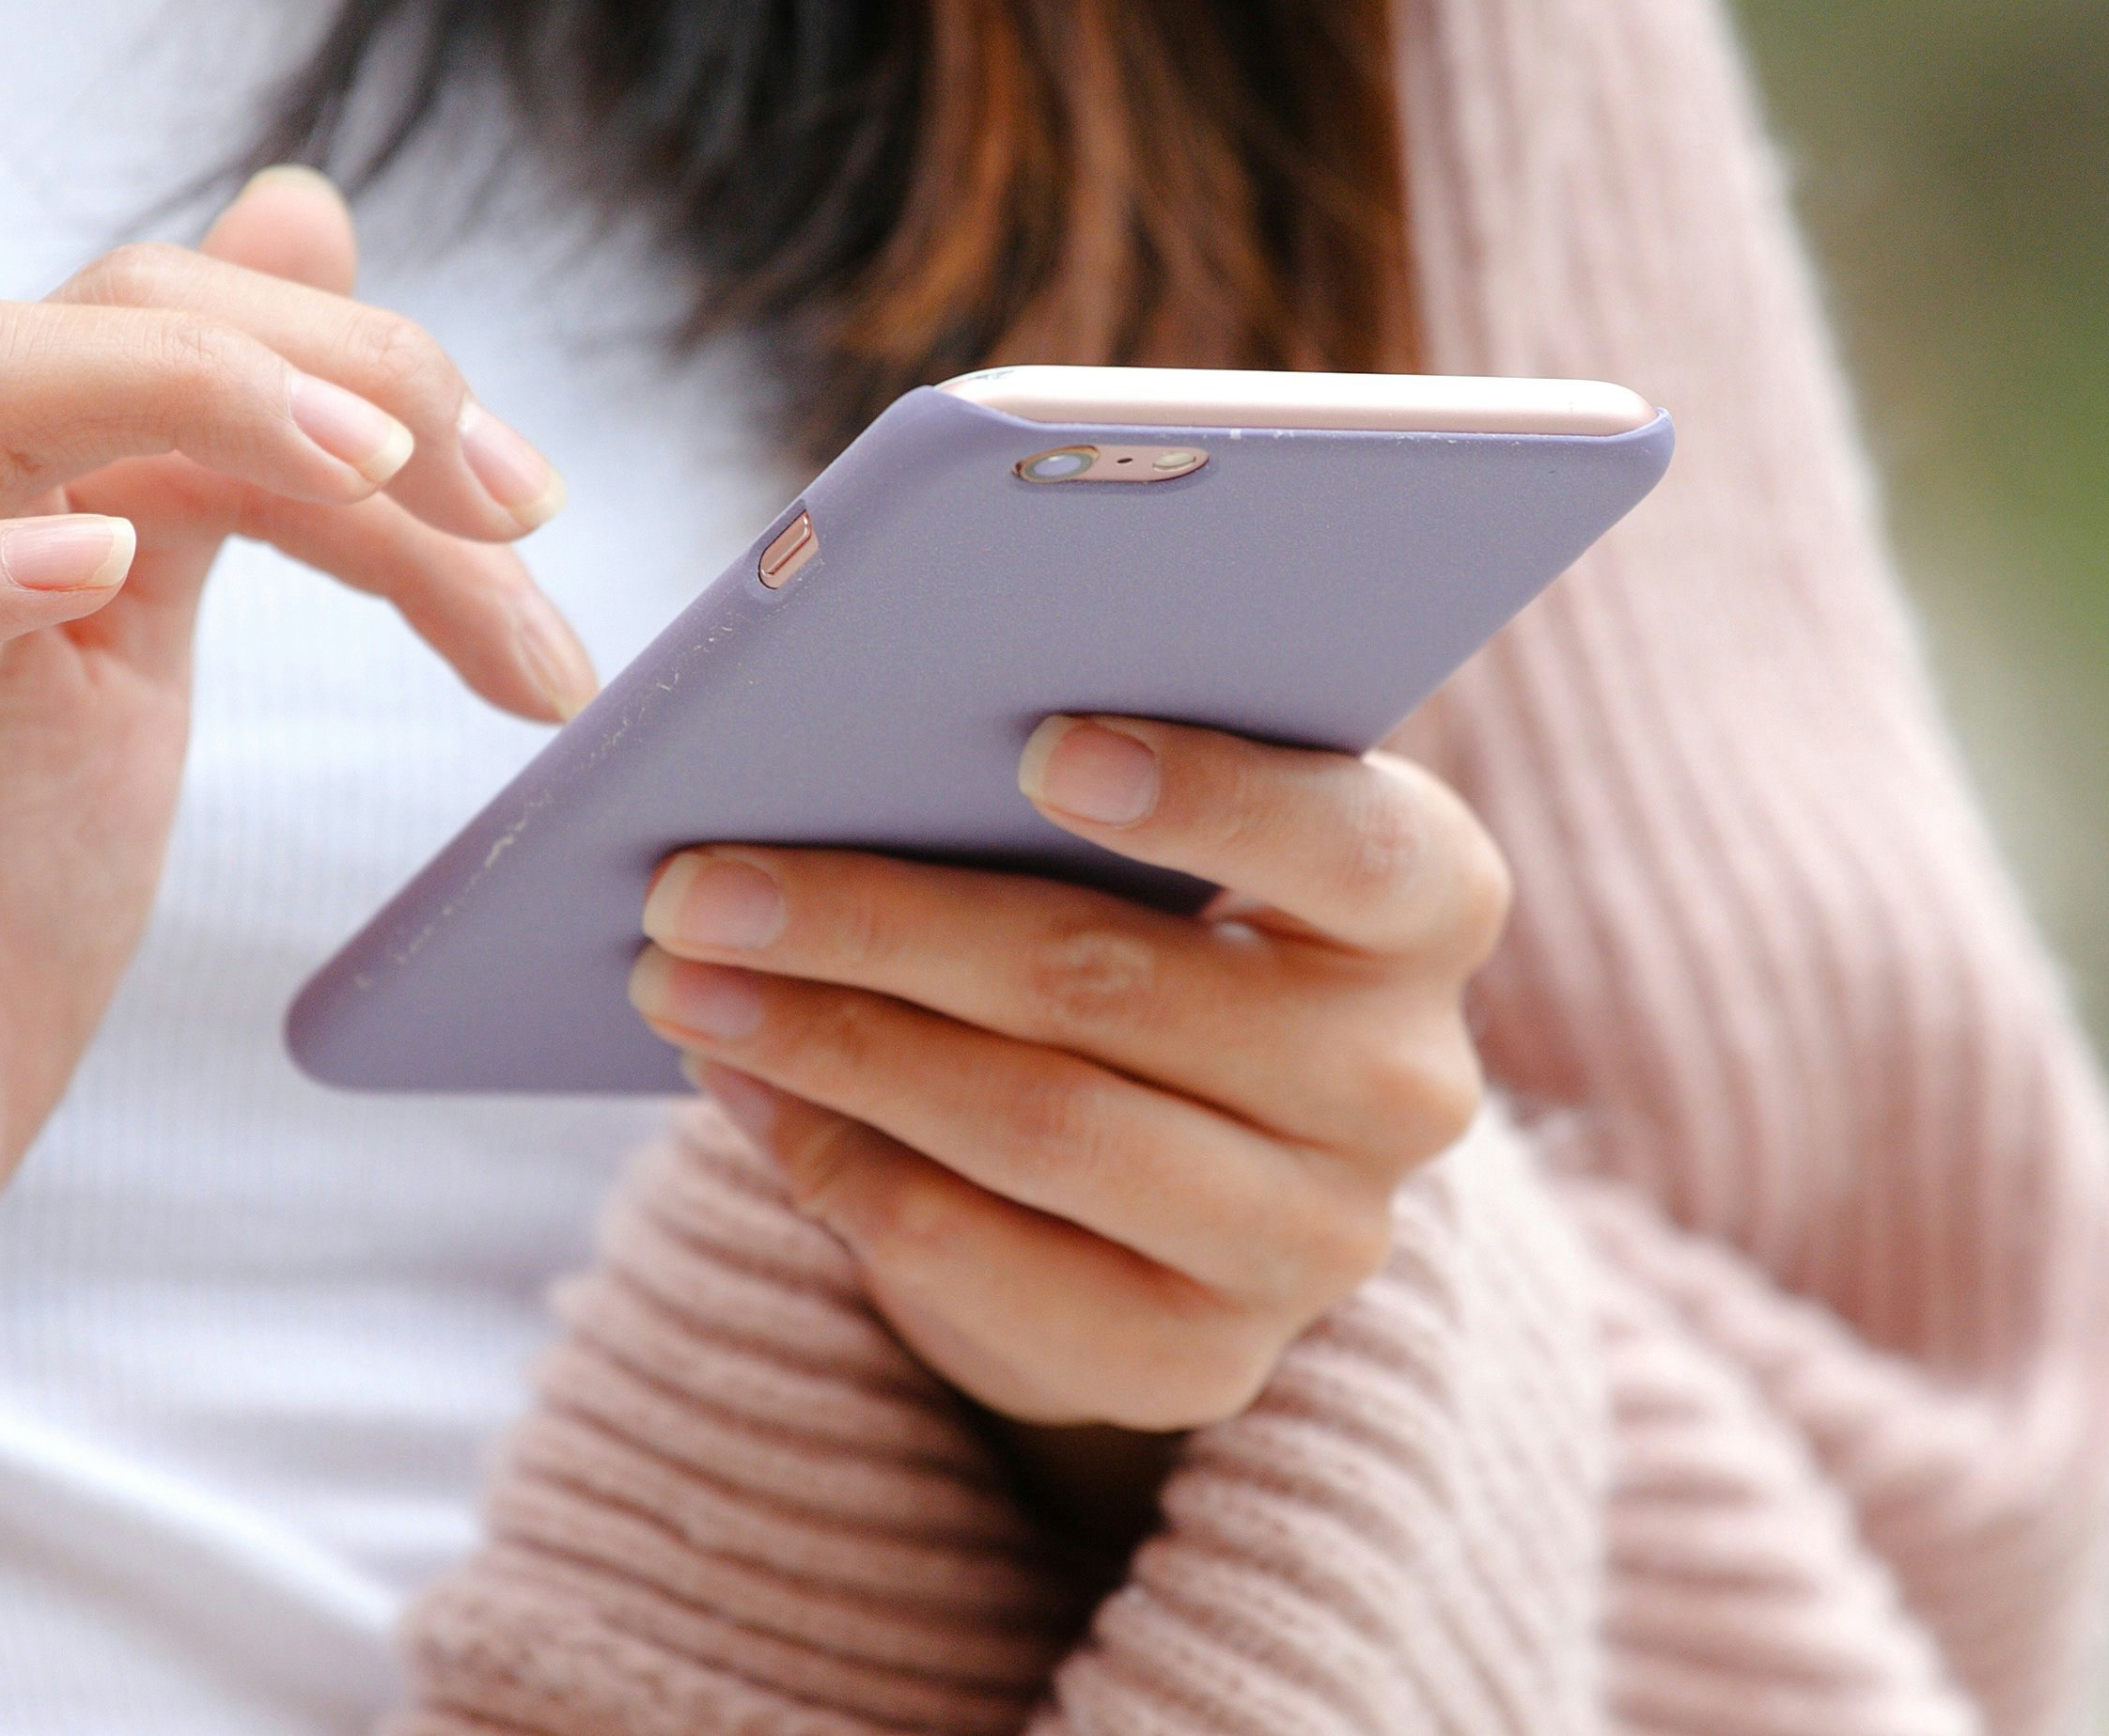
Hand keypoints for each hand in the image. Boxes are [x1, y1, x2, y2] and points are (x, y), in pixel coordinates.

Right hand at [0, 170, 594, 1483]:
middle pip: (121, 302)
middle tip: (521, 501)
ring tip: (378, 471)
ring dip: (216, 394)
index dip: (388, 381)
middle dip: (359, 369)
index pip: (203, 330)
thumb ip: (220, 465)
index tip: (536, 511)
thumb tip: (310, 213)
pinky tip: (112, 568)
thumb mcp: (135, 666)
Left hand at [627, 716, 1507, 1534]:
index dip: (1210, 798)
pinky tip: (741, 1086)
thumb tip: (818, 754)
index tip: (1041, 745)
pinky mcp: (1201, 1362)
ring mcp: (1315, 1243)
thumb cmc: (1145, 936)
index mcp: (1425, 905)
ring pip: (1040, 1125)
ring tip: (684, 980)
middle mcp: (1402, 1082)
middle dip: (881, 923)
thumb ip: (1057, 791)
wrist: (1170, 1185)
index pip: (1355, 844)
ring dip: (832, 1046)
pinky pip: (983, 1259)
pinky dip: (836, 1163)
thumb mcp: (1148, 851)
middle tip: (698, 880)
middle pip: (1117, 985)